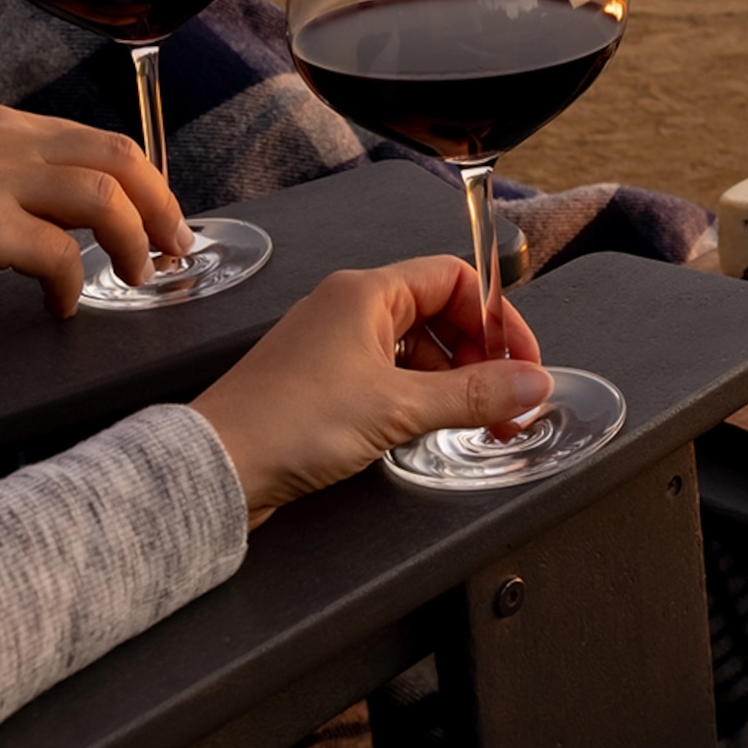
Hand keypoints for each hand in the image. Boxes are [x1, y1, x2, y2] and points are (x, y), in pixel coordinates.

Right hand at [0, 103, 191, 326]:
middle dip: (160, 206)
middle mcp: (0, 139)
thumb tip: (91, 211)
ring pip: (102, 199)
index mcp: (1, 125)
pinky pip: (57, 254)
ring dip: (131, 242)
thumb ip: (20, 179)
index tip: (164, 220)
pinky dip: (73, 285)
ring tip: (134, 276)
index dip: (148, 183)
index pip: (103, 142)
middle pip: (118, 160)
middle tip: (173, 248)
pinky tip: (61, 306)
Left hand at [191, 258, 550, 526]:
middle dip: (479, 356)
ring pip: (415, 349)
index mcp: (367, 293)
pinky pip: (388, 377)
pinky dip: (418, 397)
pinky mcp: (321, 384)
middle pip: (439, 314)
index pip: (454, 279)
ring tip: (475, 423)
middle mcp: (349, 309)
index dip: (496, 318)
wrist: (215, 469)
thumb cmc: (287, 422)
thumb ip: (473, 394)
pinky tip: (429, 428)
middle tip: (505, 401)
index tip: (521, 362)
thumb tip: (532, 383)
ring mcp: (333, 346)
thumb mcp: (397, 407)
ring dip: (452, 382)